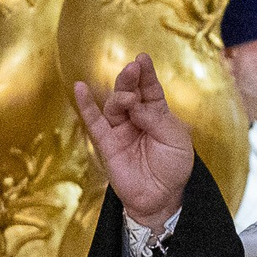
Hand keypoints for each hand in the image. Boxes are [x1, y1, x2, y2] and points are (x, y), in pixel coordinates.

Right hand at [73, 55, 194, 231]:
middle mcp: (137, 119)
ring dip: (120, 97)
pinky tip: (79, 88)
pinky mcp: (106, 144)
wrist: (162, 198)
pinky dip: (85, 105)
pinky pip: (94, 122)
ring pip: (114, 105)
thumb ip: (157, 120)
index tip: (142, 58)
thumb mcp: (176, 140)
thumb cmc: (173, 168)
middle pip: (130, 92)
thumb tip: (136, 105)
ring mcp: (120, 130)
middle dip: (131, 79)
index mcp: (157, 114)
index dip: (146, 74)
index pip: (150, 89)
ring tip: (128, 97)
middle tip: (133, 68)